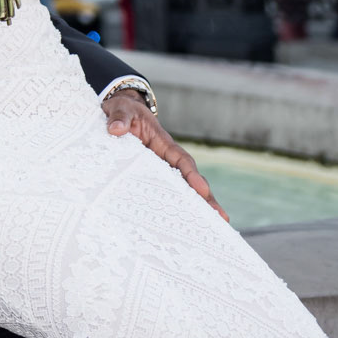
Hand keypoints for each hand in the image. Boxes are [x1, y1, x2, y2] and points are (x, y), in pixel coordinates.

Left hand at [103, 89, 228, 220]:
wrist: (116, 115)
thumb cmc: (123, 111)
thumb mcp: (120, 109)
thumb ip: (119, 117)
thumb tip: (116, 129)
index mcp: (162, 142)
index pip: (181, 159)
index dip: (192, 175)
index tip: (202, 189)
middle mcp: (165, 159)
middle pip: (189, 180)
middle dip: (205, 199)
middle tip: (221, 218)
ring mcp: (158, 171)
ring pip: (180, 191)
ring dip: (195, 209)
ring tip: (211, 228)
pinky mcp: (148, 179)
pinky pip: (162, 194)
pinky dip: (173, 209)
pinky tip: (180, 227)